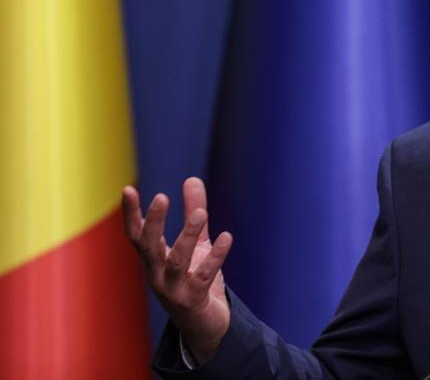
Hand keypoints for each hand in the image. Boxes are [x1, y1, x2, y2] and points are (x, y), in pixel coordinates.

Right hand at [122, 177, 232, 363]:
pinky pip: (204, 276)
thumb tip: (192, 179)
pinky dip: (215, 257)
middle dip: (153, 223)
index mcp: (154, 260)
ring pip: (176, 261)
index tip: (127, 189)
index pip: (137, 235)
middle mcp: (157, 275)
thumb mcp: (195, 243)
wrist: (206, 325)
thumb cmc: (195, 281)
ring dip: (187, 237)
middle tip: (161, 197)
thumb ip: (192, 212)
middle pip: (149, 247)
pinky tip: (227, 238)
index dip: (131, 213)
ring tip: (202, 214)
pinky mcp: (194, 300)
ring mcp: (173, 290)